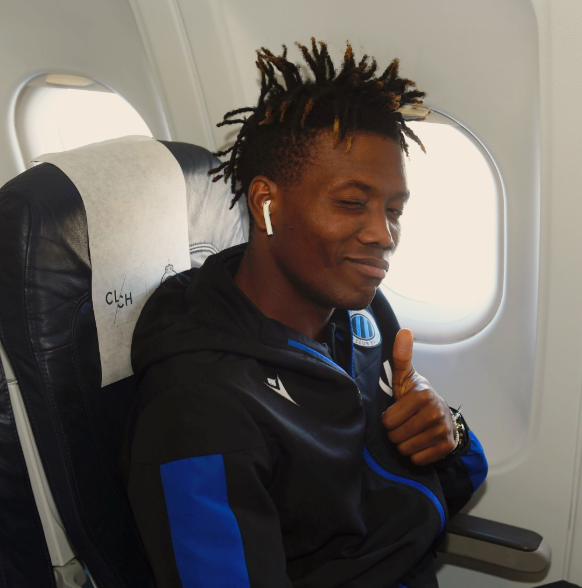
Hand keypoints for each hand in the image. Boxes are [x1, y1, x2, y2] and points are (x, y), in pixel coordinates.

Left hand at [381, 329, 455, 465]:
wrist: (441, 413)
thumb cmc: (415, 395)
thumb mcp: (405, 376)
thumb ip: (401, 357)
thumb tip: (404, 331)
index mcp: (422, 394)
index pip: (388, 421)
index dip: (388, 419)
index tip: (397, 412)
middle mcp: (435, 412)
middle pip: (396, 437)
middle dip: (395, 433)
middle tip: (404, 423)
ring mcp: (442, 430)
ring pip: (406, 450)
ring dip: (404, 444)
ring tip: (411, 431)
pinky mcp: (447, 447)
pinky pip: (418, 460)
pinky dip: (416, 455)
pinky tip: (421, 442)